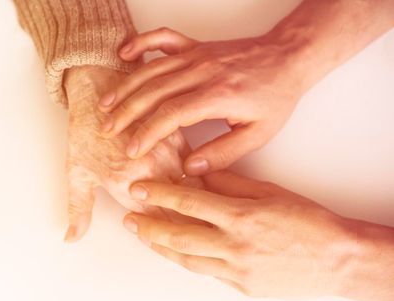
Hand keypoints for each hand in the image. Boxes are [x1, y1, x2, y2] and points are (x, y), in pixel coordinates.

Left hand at [62, 65, 200, 242]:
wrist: (97, 83)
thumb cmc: (85, 129)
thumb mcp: (76, 172)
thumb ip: (78, 210)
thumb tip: (72, 239)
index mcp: (126, 185)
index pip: (158, 223)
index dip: (173, 238)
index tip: (185, 247)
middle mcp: (152, 171)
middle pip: (182, 209)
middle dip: (195, 226)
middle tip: (208, 240)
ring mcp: (167, 152)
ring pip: (194, 188)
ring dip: (204, 205)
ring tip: (217, 223)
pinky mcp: (177, 136)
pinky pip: (197, 163)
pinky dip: (203, 179)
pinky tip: (214, 191)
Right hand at [98, 27, 304, 174]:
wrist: (288, 57)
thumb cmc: (275, 96)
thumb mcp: (258, 134)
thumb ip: (223, 153)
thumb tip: (189, 168)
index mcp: (217, 95)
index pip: (171, 115)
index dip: (148, 133)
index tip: (132, 150)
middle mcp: (202, 71)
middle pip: (153, 91)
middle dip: (126, 113)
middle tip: (107, 130)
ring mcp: (197, 55)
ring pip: (151, 69)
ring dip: (125, 87)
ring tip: (105, 105)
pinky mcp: (195, 46)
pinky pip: (163, 38)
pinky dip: (141, 43)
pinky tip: (124, 53)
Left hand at [122, 171, 393, 300]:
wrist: (336, 258)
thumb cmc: (306, 220)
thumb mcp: (268, 192)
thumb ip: (230, 184)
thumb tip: (197, 175)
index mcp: (241, 215)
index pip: (189, 202)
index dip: (159, 195)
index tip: (138, 188)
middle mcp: (234, 245)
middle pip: (179, 235)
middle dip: (149, 226)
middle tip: (129, 218)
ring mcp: (236, 269)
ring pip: (187, 258)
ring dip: (160, 246)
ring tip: (142, 235)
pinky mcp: (240, 286)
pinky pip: (205, 271)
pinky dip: (186, 259)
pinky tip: (173, 251)